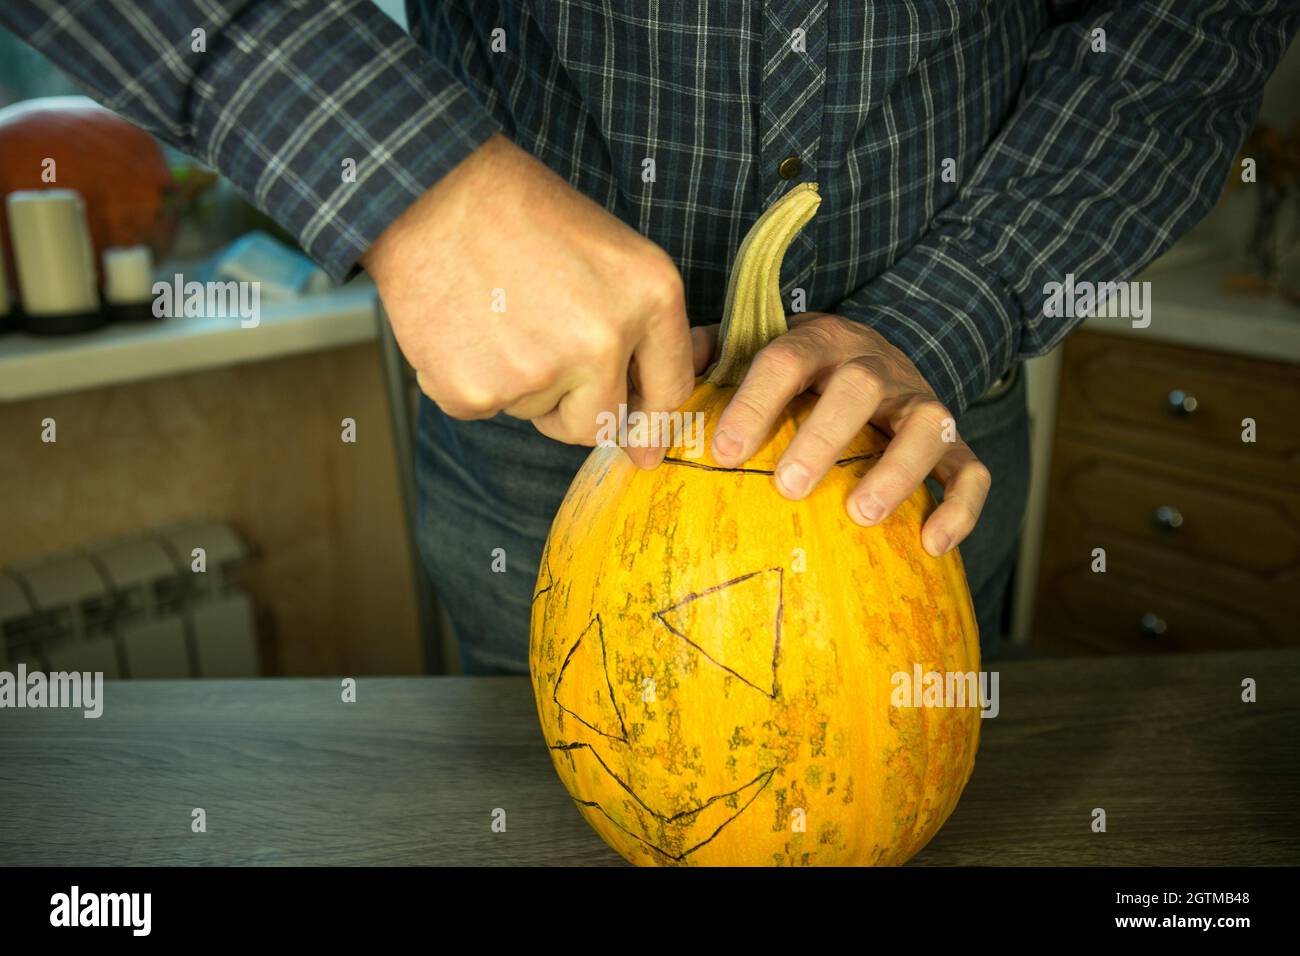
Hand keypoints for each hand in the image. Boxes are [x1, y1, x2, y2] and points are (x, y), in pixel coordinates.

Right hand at [360, 133, 695, 467]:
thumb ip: (640, 335)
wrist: (432, 192)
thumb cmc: (522, 214)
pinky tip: (462, 326)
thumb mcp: (610, 255)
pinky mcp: (476, 392)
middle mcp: (603, 341)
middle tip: (542, 357)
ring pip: (536, 413)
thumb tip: (651, 441)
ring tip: (497, 316)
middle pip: (598, 424)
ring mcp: (539, 372)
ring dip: (518, 382)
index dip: (651, 418)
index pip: (671, 391)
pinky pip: (482, 407)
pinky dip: (469, 378)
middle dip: (573, 409)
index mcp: (652, 297)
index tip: (639, 438)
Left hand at [710, 313, 991, 556]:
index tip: (722, 450)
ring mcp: (918, 402)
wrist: (877, 357)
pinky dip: (959, 508)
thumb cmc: (799, 372)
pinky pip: (970, 470)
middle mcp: (875, 366)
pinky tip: (931, 545)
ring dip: (896, 470)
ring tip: (860, 516)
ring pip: (927, 424)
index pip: (786, 357)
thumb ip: (709, 358)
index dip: (756, 401)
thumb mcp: (755, 349)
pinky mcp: (952, 442)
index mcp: (820, 342)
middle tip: (789, 488)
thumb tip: (658, 383)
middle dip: (825, 436)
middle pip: (860, 387)